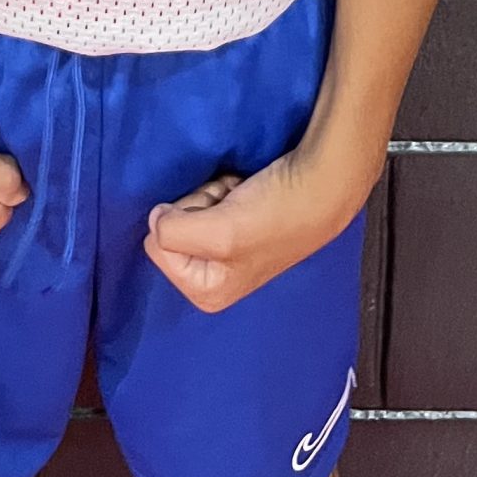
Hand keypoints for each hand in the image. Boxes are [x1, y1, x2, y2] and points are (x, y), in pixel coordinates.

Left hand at [143, 144, 368, 313]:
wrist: (321, 185)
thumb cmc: (274, 213)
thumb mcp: (219, 232)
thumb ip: (173, 232)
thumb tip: (154, 220)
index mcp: (205, 291)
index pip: (156, 244)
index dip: (182, 220)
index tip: (216, 216)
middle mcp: (210, 275)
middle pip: (171, 224)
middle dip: (197, 206)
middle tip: (230, 204)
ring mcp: (223, 248)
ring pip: (188, 208)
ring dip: (211, 194)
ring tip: (240, 196)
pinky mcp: (236, 223)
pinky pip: (208, 199)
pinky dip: (223, 189)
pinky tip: (244, 191)